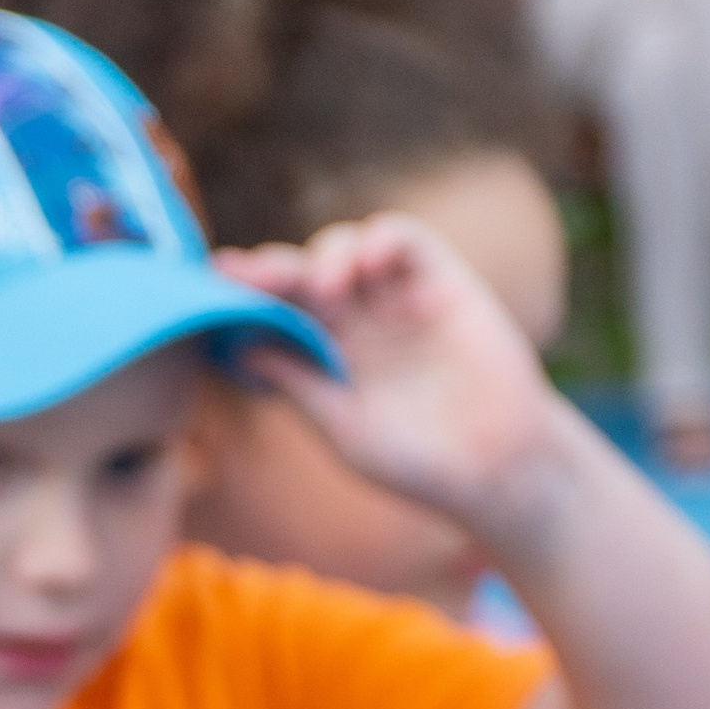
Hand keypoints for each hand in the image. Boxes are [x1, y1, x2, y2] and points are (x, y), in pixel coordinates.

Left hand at [215, 212, 575, 543]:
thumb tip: (240, 345)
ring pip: (346, 247)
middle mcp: (355, 321)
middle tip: (248, 274)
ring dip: (325, 257)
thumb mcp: (344, 427)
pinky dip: (380, 240)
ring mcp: (396, 298)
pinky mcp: (442, 281)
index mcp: (324, 355)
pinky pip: (404, 240)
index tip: (212, 284)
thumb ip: (298, 383)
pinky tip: (367, 263)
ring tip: (324, 293)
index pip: (274, 311)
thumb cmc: (417, 463)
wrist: (496, 468)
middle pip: (301, 273)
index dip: (245, 295)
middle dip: (271, 268)